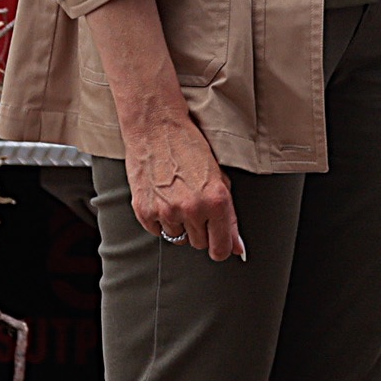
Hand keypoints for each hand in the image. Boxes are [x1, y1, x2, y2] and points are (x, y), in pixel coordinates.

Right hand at [117, 109, 242, 265]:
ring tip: (178, 198)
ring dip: (180, 225)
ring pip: (177, 238)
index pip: (221, 248)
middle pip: (199, 244)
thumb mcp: (220, 180)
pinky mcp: (143, 211)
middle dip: (201, 231)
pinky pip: (156, 231)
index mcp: (217, 201)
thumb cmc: (192, 150)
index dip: (222, 250)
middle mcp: (192, 209)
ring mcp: (165, 211)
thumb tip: (237, 248)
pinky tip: (163, 199)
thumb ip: (230, 217)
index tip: (220, 248)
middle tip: (197, 208)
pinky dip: (160, 220)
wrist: (157, 130)